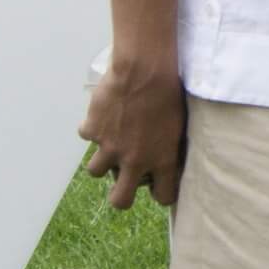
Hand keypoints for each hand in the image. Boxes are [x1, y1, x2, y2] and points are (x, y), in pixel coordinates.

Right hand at [78, 56, 185, 208]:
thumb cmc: (171, 90)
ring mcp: (110, 147)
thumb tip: (172, 154)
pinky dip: (93, 127)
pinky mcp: (93, 130)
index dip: (162, 194)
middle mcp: (135, 160)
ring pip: (96, 171)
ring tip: (112, 143)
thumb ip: (172, 144)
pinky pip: (87, 135)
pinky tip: (104, 115)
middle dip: (120, 196)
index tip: (160, 187)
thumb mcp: (181, 122)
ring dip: (102, 160)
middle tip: (123, 185)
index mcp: (162, 159)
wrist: (145, 68)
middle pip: (119, 200)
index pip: (163, 196)